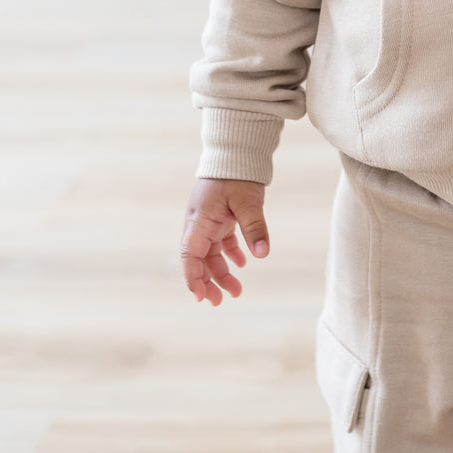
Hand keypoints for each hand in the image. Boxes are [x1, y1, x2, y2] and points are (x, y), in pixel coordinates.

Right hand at [180, 177, 269, 305]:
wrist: (237, 151)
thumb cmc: (237, 173)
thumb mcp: (248, 201)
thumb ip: (254, 227)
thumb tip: (262, 254)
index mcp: (199, 219)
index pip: (189, 254)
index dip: (193, 277)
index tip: (200, 297)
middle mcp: (200, 222)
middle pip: (199, 259)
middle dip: (207, 282)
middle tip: (219, 302)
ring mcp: (209, 220)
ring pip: (211, 253)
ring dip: (220, 272)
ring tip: (236, 291)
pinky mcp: (220, 217)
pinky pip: (221, 241)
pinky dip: (230, 254)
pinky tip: (243, 263)